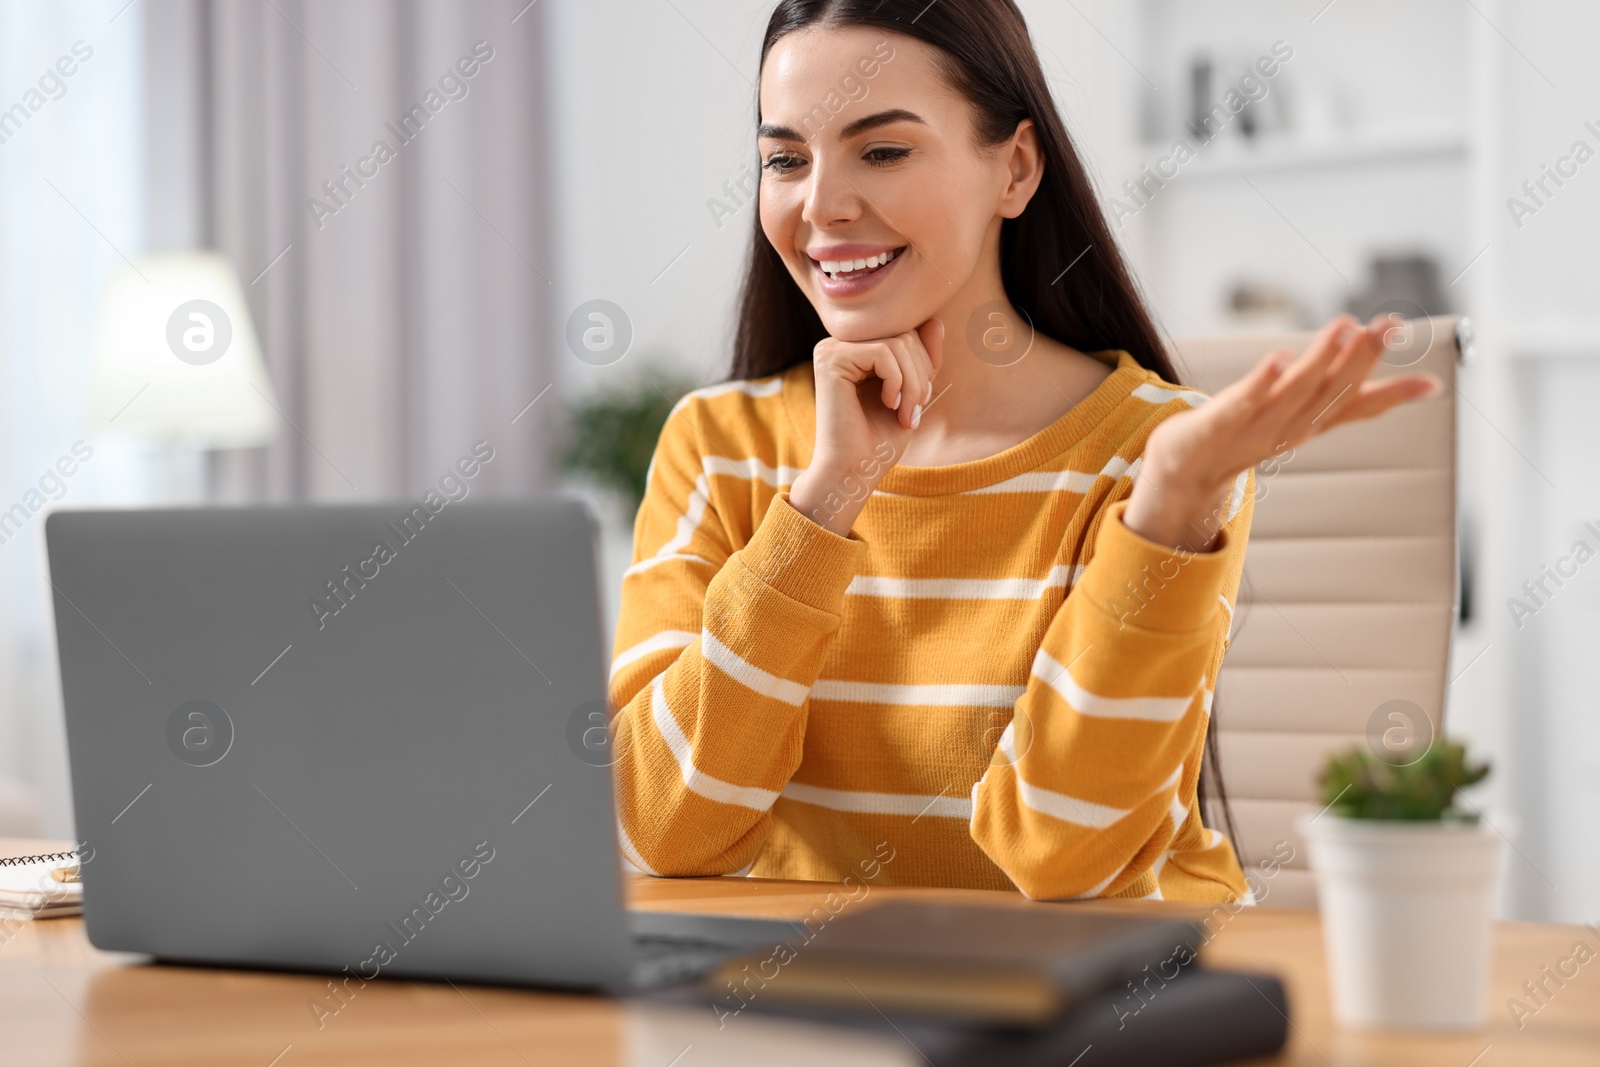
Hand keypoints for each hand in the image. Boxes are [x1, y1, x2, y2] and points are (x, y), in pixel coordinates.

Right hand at [788, 318, 944, 535]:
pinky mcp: (830, 359)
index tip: (921, 399)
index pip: (906, 333)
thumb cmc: (879, 440)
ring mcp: (831, 349)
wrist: (853, 471)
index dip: (925, 362)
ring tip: (906, 413)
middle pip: (903, 334)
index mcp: (857, 350)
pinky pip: (882, 352)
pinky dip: (896, 381)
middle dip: (921, 374)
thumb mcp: (912, 392)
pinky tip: (888, 404)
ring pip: (897, 342)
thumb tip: (936, 320)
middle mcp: (840, 345)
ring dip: (913, 382)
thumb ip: (922, 358)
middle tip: (915, 410)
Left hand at [1123, 313, 1442, 551]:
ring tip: (1345, 325)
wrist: (1182, 472)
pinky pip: (1242, 402)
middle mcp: (1288, 427)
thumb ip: (1340, 395)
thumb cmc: (1244, 434)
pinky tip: (1278, 357)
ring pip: (1294, 392)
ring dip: (1322, 360)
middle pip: (1331, 391)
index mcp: (1309, 423)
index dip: (1394, 396)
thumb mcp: (1299, 416)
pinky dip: (1262, 382)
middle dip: (1362, 358)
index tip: (1431, 384)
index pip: (1357, 407)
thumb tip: (1379, 377)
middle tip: (1389, 326)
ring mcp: (1253, 428)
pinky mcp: (1216, 424)